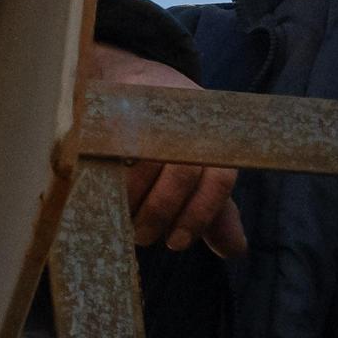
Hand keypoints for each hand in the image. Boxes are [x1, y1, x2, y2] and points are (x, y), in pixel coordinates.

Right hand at [86, 41, 242, 255]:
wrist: (135, 86)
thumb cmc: (173, 144)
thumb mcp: (200, 176)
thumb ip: (215, 213)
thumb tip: (235, 250)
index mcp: (217, 140)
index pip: (220, 180)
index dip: (199, 216)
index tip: (176, 243)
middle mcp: (192, 122)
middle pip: (182, 173)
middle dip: (160, 213)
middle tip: (143, 235)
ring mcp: (157, 111)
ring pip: (147, 161)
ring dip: (131, 200)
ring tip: (122, 218)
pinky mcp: (119, 105)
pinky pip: (113, 146)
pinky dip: (107, 175)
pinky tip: (102, 191)